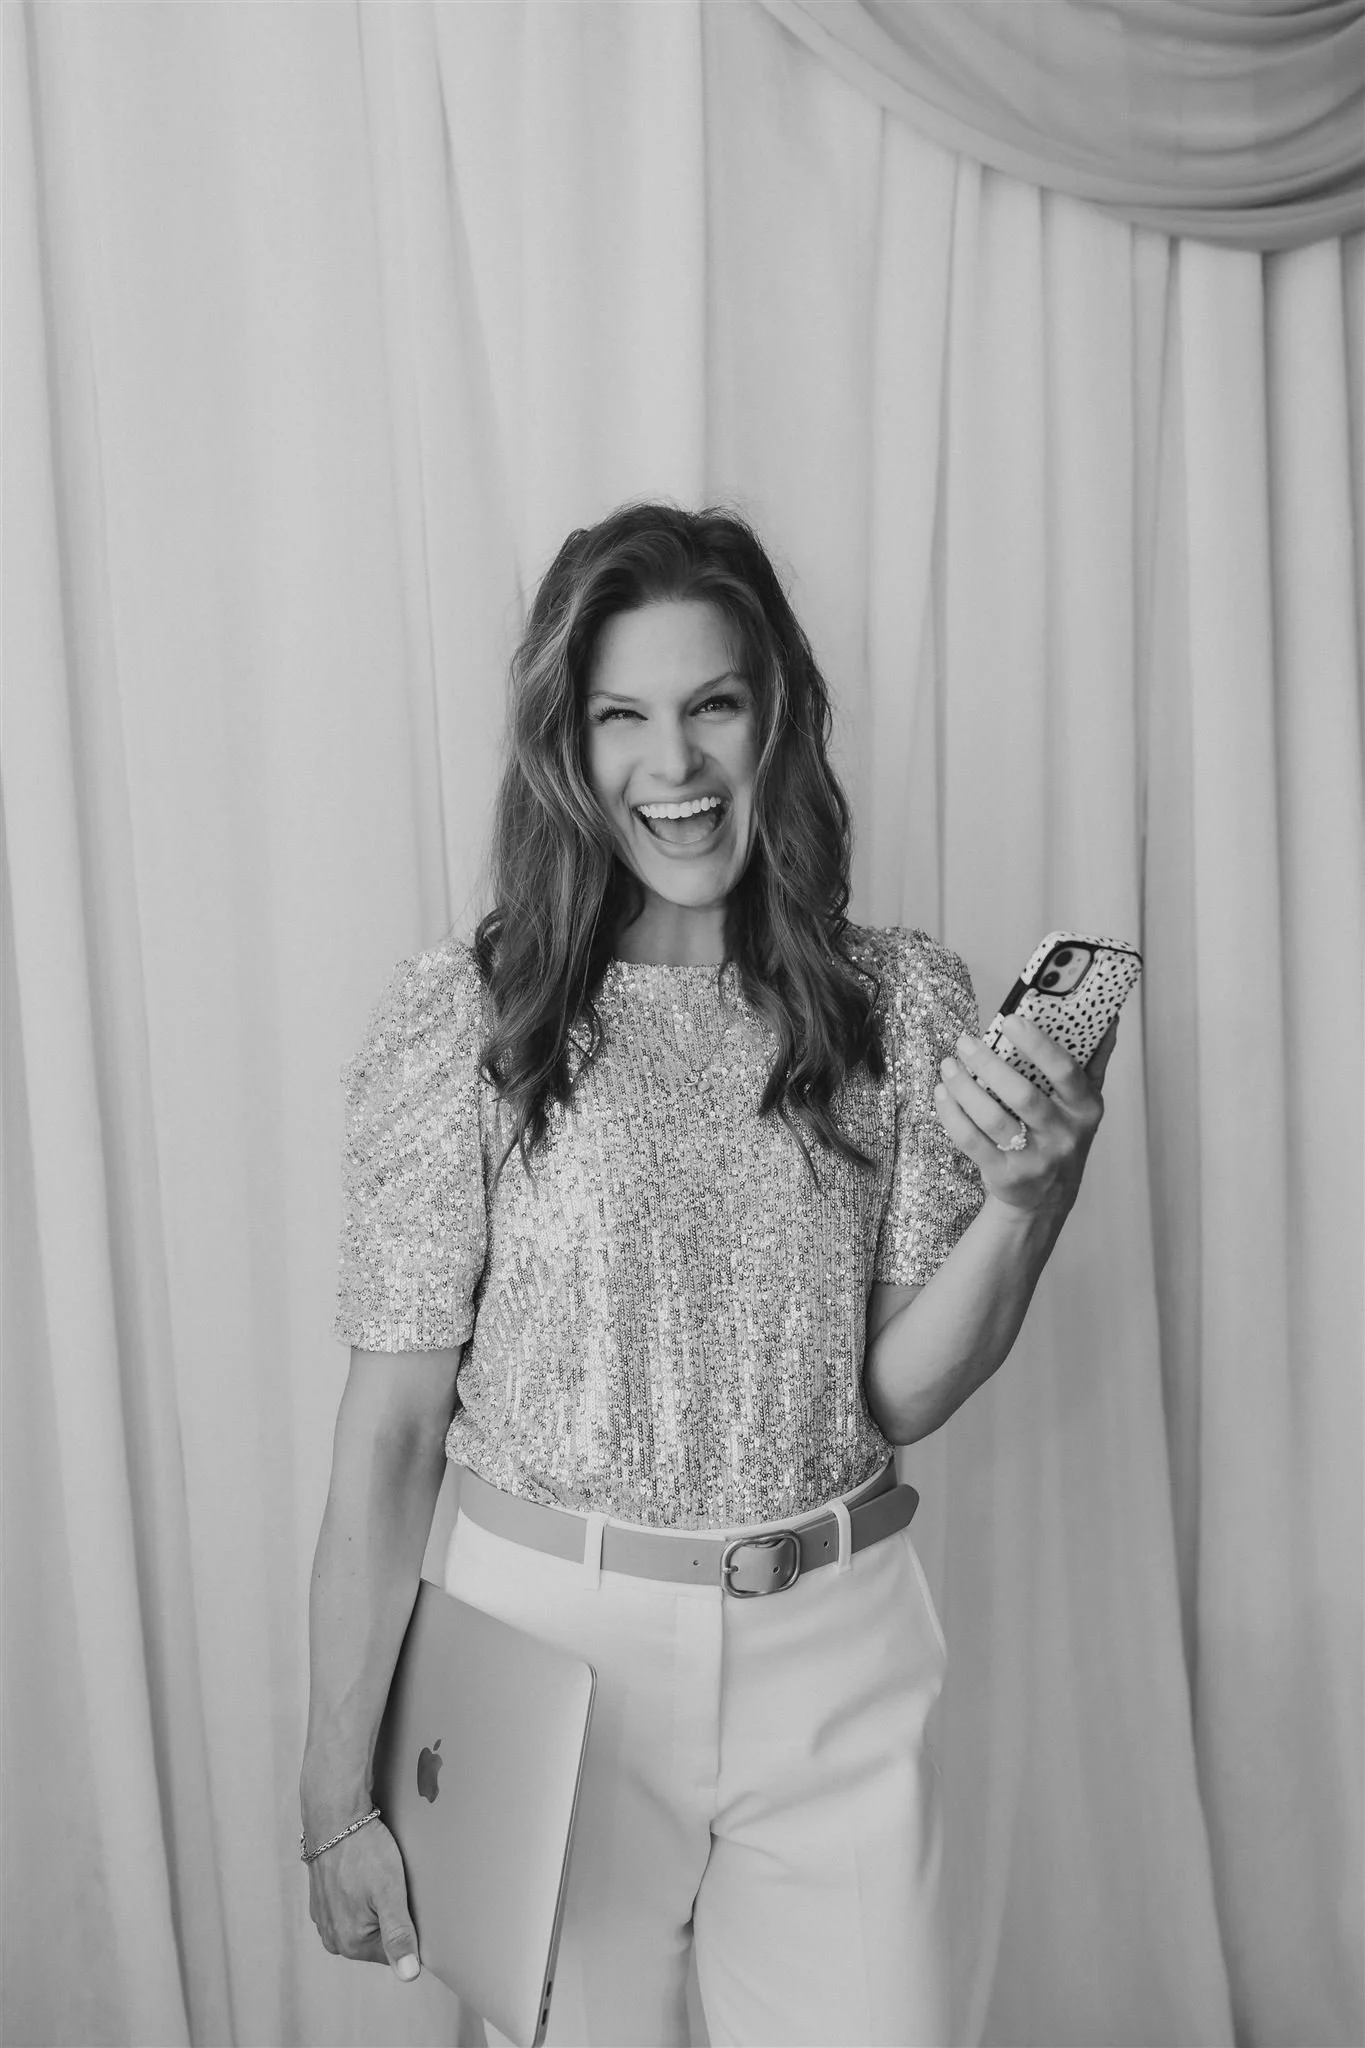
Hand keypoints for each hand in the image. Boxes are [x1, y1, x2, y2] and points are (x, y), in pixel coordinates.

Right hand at [305, 1814, 420, 1981]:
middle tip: (390, 1883)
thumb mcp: (391, 1892)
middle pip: (378, 1937)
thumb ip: (399, 1936)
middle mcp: (333, 1938)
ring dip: (373, 1904)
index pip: (395, 1951)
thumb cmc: (365, 1851)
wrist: (334, 1816)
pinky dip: (358, 1894)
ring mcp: (324, 1920)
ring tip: (375, 1876)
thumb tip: (409, 1975)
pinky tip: (363, 1874)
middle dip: (388, 1914)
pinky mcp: (321, 1901)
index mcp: (351, 1944)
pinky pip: (349, 1907)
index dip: (406, 1925)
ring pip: (363, 1921)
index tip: (405, 1898)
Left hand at [933, 1012, 1119, 1217]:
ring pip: (992, 1118)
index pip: (1065, 1072)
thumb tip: (1109, 1016)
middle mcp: (1063, 1136)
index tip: (1010, 1020)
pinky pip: (971, 1140)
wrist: (1046, 1199)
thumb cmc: (1061, 1135)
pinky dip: (952, 1114)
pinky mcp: (1004, 1176)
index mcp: (1085, 1109)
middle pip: (1022, 1096)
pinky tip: (943, 1093)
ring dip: (964, 1088)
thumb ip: (1094, 1060)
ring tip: (948, 1065)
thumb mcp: (1084, 1103)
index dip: (1038, 1045)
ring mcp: (1034, 1159)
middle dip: (988, 1065)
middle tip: (964, 1042)